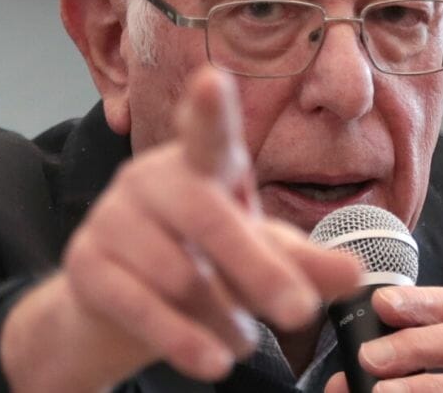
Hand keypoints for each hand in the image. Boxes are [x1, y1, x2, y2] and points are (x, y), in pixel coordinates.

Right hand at [0, 67, 361, 391]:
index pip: (207, 133)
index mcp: (198, 166)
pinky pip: (139, 306)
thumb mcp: (257, 259)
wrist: (115, 307)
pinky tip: (212, 362)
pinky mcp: (85, 264)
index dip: (209, 108)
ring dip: (224, 319)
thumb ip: (304, 264)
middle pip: (209, 218)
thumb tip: (356, 273)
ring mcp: (112, 218)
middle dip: (260, 270)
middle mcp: (151, 180)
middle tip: (300, 312)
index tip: (212, 80)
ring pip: (179, 274)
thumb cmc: (200, 263)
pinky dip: (183, 342)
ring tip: (243, 341)